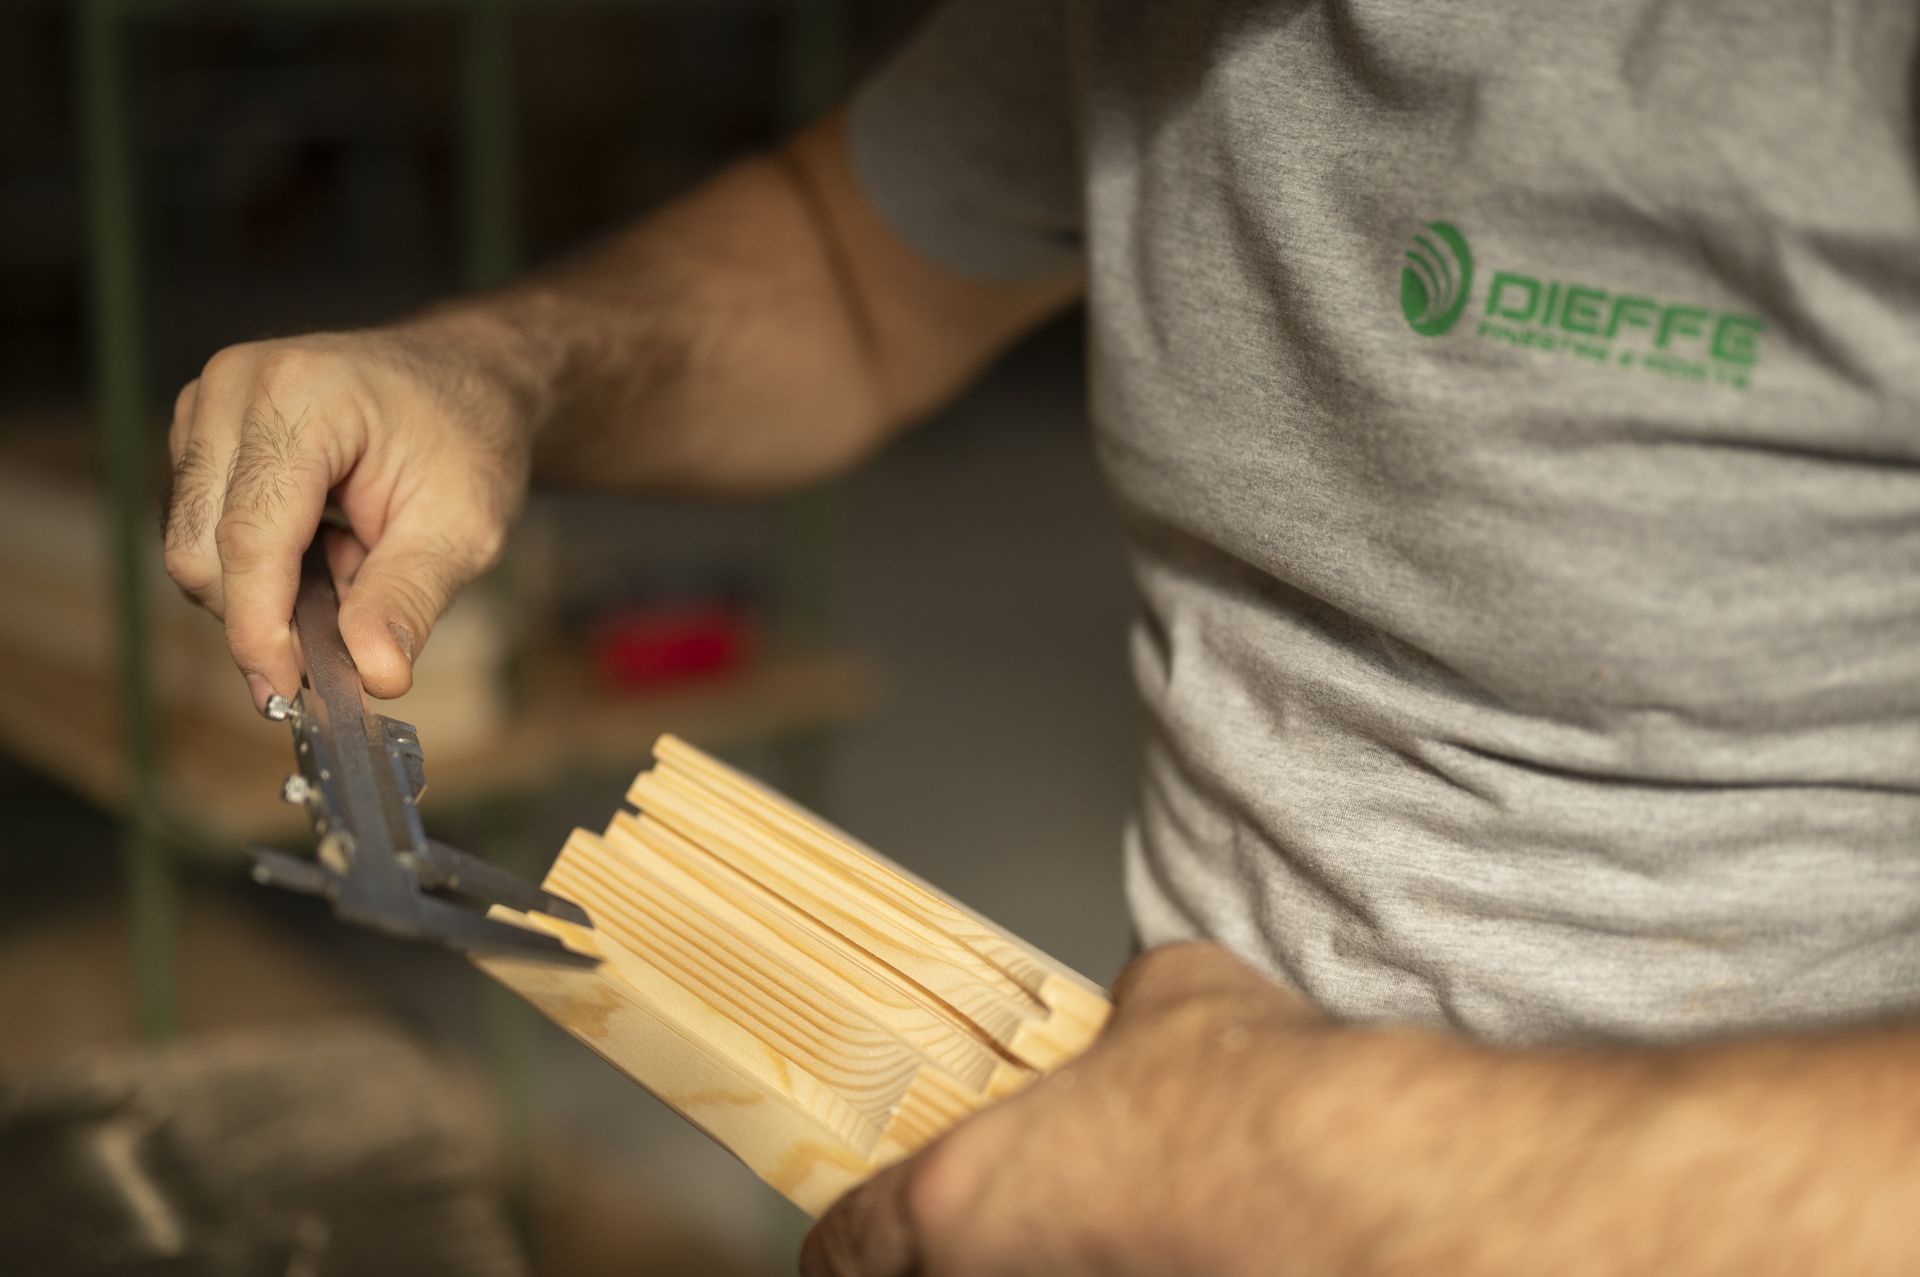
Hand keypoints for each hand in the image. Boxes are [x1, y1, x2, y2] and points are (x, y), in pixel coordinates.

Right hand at [163, 323, 534, 710]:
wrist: (466, 381)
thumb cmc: (469, 440)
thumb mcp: (463, 527)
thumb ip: (409, 600)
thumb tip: (375, 674)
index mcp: (299, 395)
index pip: (249, 537)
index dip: (261, 629)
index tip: (283, 696)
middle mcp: (233, 389)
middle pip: (202, 551)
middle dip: (267, 614)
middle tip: (353, 630)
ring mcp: (205, 407)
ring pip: (194, 550)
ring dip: (269, 589)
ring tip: (353, 561)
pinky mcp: (198, 434)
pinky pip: (202, 534)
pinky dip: (261, 565)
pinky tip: (324, 544)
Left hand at [801, 942, 1357, 1276]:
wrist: (1363, 1191)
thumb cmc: (1253, 1098)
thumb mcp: (1171, 995)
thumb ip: (1120, 1016)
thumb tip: (1137, 1014)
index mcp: (963, 1198)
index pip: (848, 1247)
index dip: (844, 1244)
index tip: (852, 1242)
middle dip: (958, 1260)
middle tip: (1005, 1228)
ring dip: (1048, 1264)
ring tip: (1106, 1236)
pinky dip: (1127, 1267)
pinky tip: (1174, 1251)